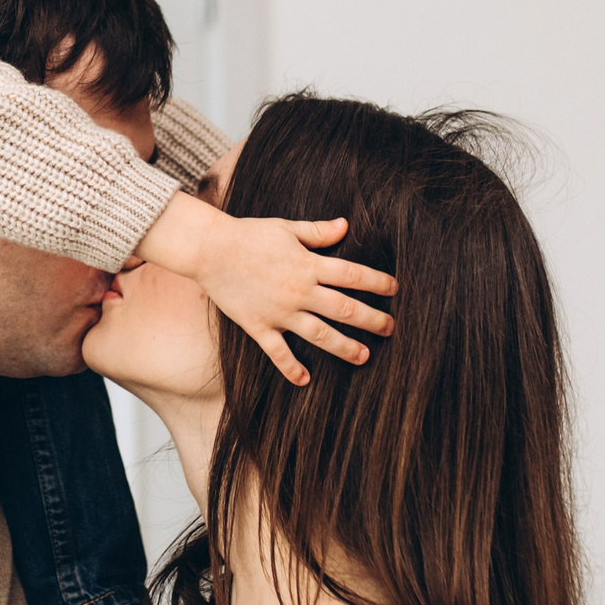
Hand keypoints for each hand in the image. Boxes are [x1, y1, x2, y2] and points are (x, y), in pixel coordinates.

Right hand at [137, 193, 396, 385]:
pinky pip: (278, 351)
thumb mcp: (286, 228)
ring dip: (345, 347)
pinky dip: (291, 368)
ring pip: (320, 334)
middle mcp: (299, 291)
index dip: (377, 282)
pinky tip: (305, 380)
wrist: (210, 249)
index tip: (395, 289)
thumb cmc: (248, 234)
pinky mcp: (259, 325)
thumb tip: (345, 225)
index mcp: (308, 265)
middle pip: (344, 308)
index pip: (352, 275)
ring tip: (364, 356)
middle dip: (372, 319)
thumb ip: (318, 231)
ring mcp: (280, 311)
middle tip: (390, 329)